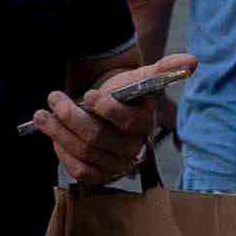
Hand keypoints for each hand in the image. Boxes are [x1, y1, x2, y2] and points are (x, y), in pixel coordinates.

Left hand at [22, 56, 193, 183]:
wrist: (106, 105)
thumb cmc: (124, 91)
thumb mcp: (141, 75)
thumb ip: (164, 68)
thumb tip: (192, 61)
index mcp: (144, 124)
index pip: (127, 122)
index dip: (108, 109)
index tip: (90, 95)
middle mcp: (132, 148)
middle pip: (97, 137)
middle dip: (71, 116)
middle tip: (53, 97)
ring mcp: (115, 164)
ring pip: (83, 152)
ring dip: (58, 132)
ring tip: (43, 114)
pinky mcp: (99, 175)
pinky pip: (78, 170)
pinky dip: (62, 152)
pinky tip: (53, 135)